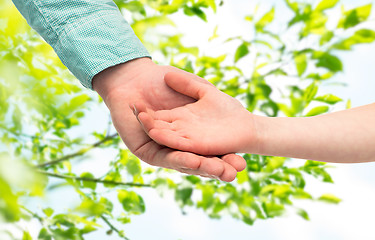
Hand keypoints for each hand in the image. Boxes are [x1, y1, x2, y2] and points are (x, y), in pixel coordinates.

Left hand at [93, 58, 245, 181]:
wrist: (129, 78)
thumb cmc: (156, 80)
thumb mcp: (188, 86)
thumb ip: (198, 91)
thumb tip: (218, 101)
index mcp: (185, 130)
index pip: (206, 148)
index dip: (223, 154)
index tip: (241, 160)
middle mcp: (174, 141)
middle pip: (198, 159)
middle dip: (216, 167)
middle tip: (236, 172)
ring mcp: (159, 148)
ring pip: (184, 162)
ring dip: (202, 168)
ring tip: (221, 172)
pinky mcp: (145, 150)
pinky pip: (163, 157)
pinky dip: (179, 159)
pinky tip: (194, 161)